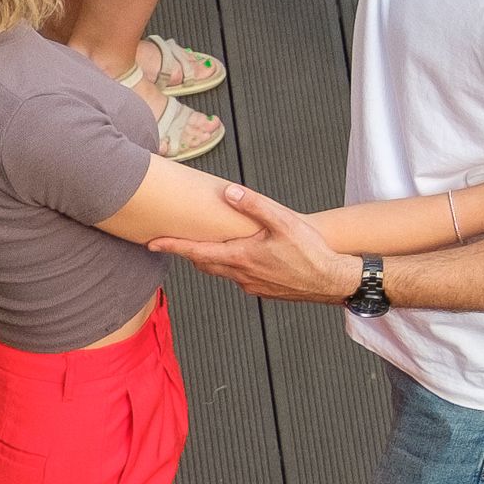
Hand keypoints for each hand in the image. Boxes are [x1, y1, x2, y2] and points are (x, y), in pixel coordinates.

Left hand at [154, 180, 364, 302]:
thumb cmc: (310, 251)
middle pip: (205, 264)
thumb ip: (255, 206)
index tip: (152, 243)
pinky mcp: (263, 290)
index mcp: (241, 257)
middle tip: (179, 240)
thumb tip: (228, 193)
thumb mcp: (284, 221)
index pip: (196, 252)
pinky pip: (240, 278)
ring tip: (211, 245)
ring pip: (222, 272)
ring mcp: (251, 285)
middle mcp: (241, 275)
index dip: (173, 246)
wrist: (331, 281)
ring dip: (213, 259)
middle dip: (190, 252)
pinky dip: (233, 266)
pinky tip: (247, 256)